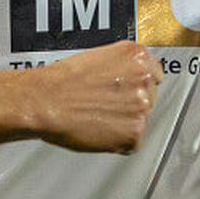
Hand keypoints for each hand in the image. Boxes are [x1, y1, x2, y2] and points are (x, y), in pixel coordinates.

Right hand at [30, 41, 161, 152]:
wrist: (45, 101)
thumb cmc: (62, 81)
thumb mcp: (99, 57)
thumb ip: (123, 67)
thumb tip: (128, 80)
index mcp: (137, 56)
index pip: (154, 74)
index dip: (136, 85)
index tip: (126, 91)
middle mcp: (144, 79)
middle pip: (149, 98)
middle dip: (130, 104)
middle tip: (104, 106)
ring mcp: (141, 107)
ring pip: (140, 120)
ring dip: (123, 122)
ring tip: (97, 117)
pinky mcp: (134, 133)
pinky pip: (132, 142)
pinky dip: (117, 142)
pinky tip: (98, 130)